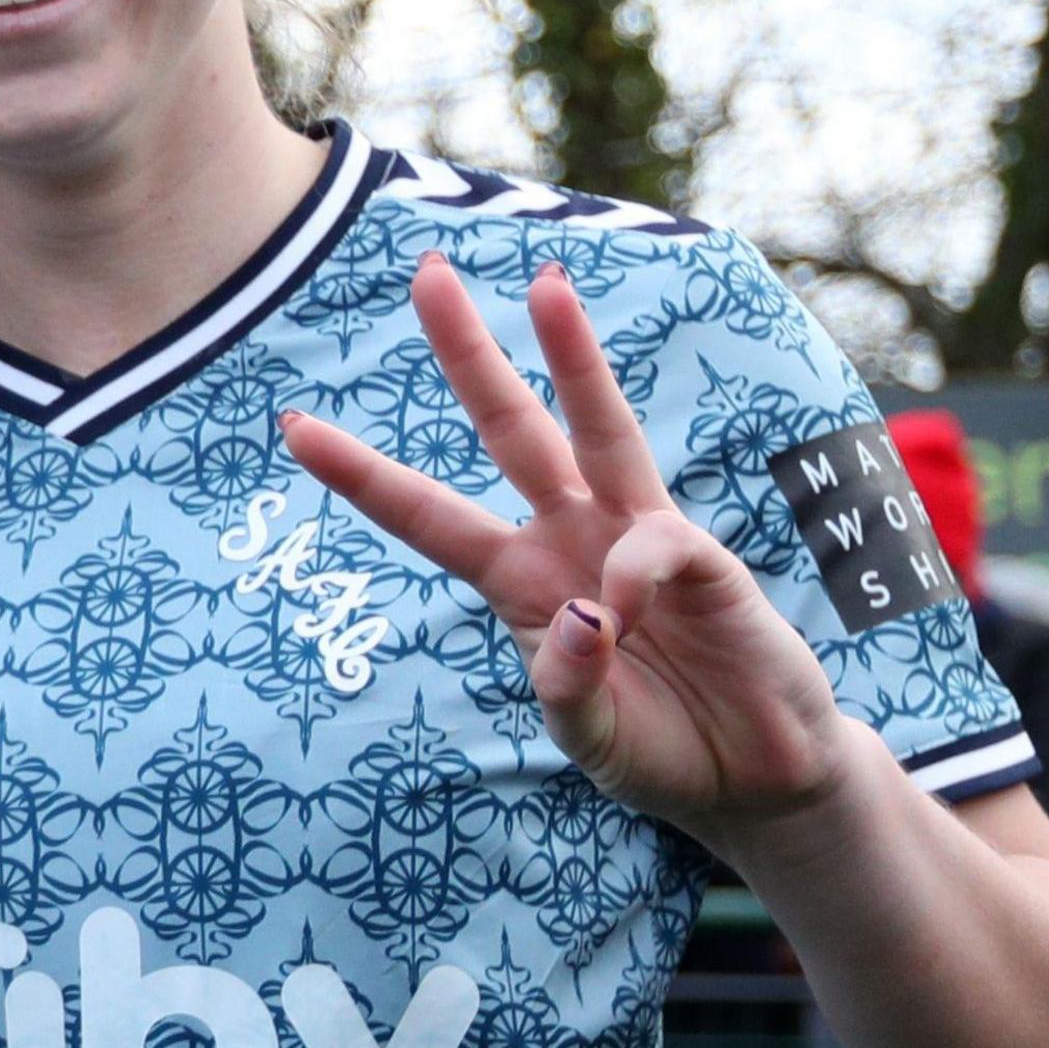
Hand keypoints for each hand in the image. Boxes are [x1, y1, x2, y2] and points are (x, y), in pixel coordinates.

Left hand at [279, 253, 855, 846]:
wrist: (757, 777)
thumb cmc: (659, 748)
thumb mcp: (586, 738)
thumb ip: (567, 690)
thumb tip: (585, 619)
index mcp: (520, 579)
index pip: (426, 514)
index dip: (362, 473)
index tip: (292, 426)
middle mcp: (571, 537)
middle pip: (511, 427)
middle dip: (469, 351)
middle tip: (426, 270)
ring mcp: (637, 539)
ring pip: (598, 429)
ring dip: (574, 356)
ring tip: (546, 286)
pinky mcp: (704, 560)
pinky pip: (656, 541)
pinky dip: (634, 575)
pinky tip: (628, 618)